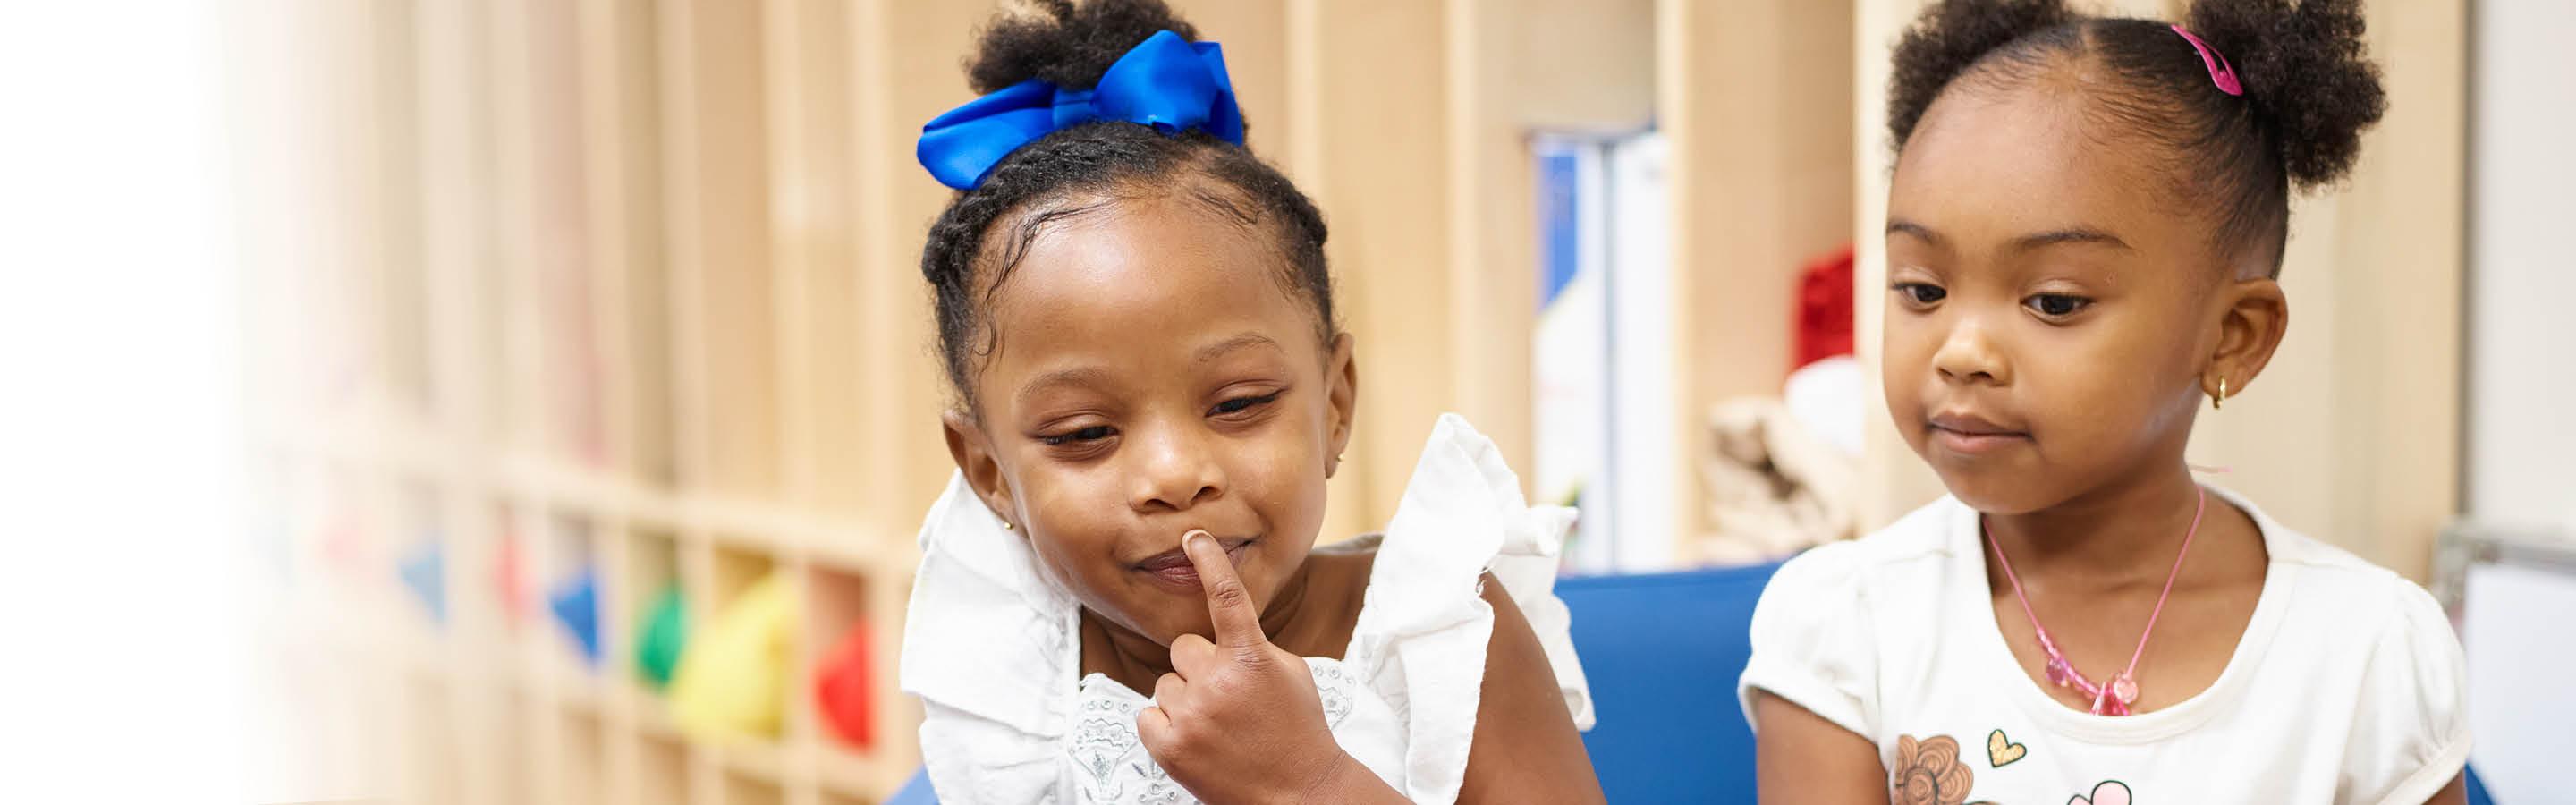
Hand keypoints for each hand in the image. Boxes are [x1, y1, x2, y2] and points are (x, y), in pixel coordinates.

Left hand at [1135, 530, 1354, 804]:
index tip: (1193, 537)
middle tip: (1228, 697)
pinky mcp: (1169, 746)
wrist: (1298, 792)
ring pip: (1166, 683)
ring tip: (1218, 726)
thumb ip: (1252, 646)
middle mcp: (1217, 681)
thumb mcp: (1291, 674)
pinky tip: (1197, 740)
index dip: (1210, 561)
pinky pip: (1148, 715)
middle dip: (1200, 667)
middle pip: (1183, 649)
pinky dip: (1166, 726)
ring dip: (1185, 699)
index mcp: (1252, 657)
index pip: (1227, 596)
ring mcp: (1191, 715)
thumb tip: (1217, 633)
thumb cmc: (1297, 730)